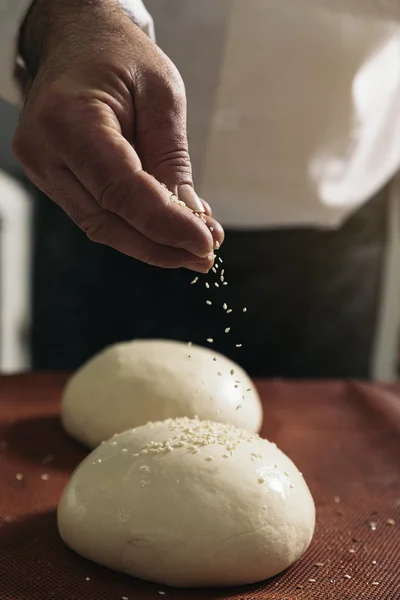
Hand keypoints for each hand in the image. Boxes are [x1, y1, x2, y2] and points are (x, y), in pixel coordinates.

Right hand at [13, 0, 223, 271]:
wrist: (75, 40)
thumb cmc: (118, 55)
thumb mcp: (162, 94)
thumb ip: (171, 159)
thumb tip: (191, 218)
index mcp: (70, 119)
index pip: (121, 191)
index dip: (165, 225)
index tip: (205, 243)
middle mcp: (45, 150)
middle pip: (107, 220)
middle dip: (160, 245)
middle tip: (203, 256)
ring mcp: (42, 167)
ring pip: (100, 226)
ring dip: (149, 243)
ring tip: (190, 248)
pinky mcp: (52, 177)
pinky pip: (95, 214)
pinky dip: (133, 227)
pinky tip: (165, 230)